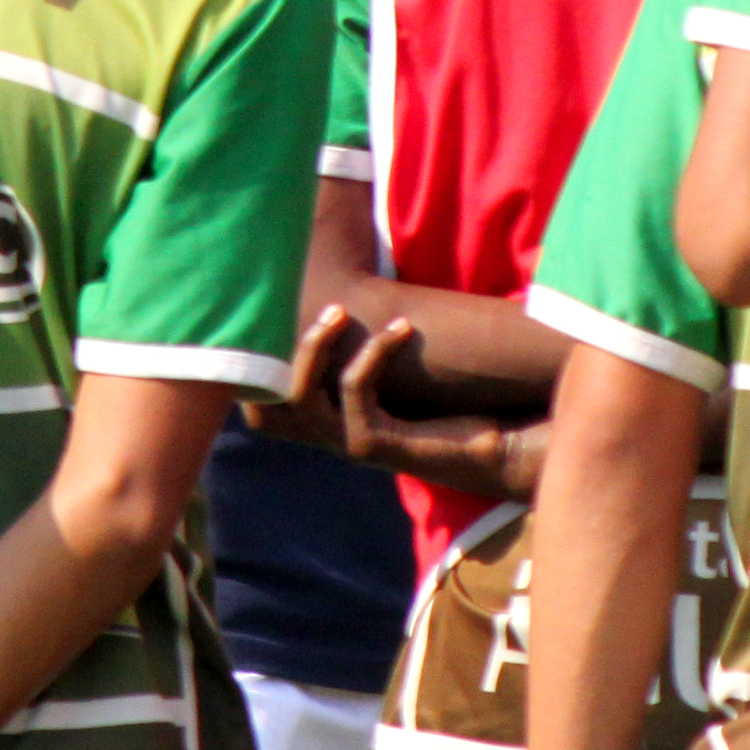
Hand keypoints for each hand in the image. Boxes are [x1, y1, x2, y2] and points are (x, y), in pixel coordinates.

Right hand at [249, 309, 548, 495]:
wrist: (498, 448)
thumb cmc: (455, 409)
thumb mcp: (403, 378)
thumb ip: (371, 355)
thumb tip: (351, 302)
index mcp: (334, 422)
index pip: (268, 414)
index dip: (251, 384)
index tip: (268, 330)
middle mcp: (333, 436)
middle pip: (272, 403)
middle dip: (288, 349)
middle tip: (328, 308)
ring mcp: (348, 443)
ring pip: (303, 395)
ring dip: (317, 345)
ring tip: (340, 312)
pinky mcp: (373, 445)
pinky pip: (354, 388)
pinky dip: (374, 352)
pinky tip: (401, 330)